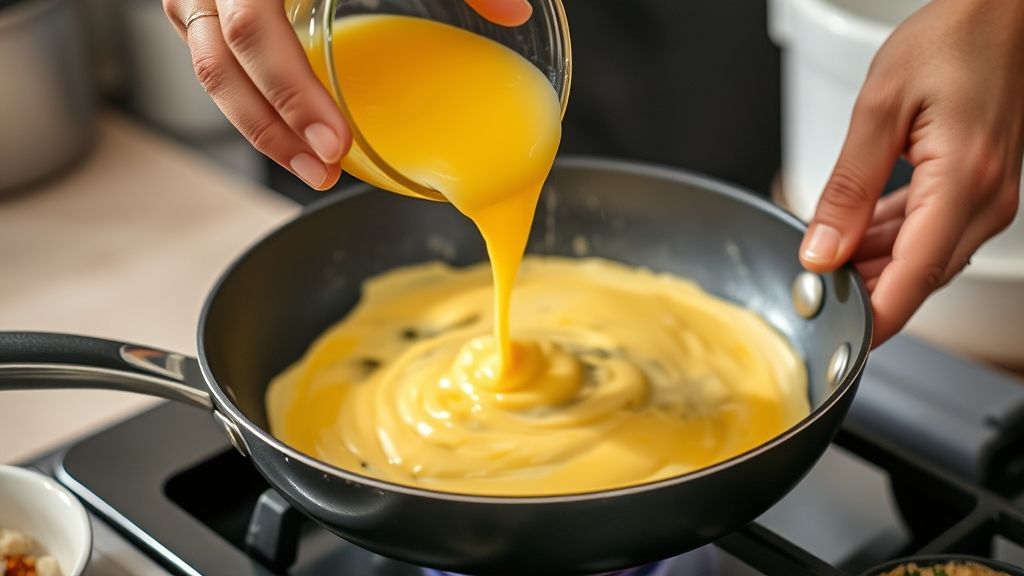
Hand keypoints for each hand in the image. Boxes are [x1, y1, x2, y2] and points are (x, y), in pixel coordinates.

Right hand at [163, 0, 531, 189]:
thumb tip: (514, 11)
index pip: (252, 31)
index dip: (289, 93)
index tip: (334, 142)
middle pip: (219, 65)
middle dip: (271, 130)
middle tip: (323, 172)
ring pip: (208, 68)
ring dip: (257, 126)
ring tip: (312, 168)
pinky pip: (211, 56)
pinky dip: (249, 96)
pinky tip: (289, 127)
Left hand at [799, 0, 1023, 347]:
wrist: (1001, 10)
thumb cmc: (953, 38)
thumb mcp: (879, 110)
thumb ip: (847, 188)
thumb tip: (822, 250)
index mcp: (965, 181)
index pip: (915, 277)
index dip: (875, 318)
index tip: (839, 338)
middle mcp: (987, 198)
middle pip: (919, 274)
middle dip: (864, 289)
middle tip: (812, 285)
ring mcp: (990, 196)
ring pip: (925, 257)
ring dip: (876, 263)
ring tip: (827, 254)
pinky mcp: (982, 188)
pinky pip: (934, 231)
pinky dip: (894, 238)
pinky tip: (858, 232)